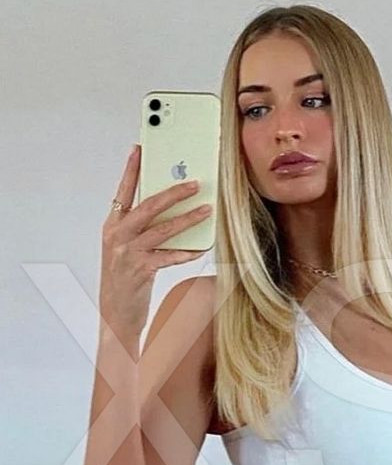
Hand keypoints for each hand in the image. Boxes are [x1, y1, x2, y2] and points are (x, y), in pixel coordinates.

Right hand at [99, 144, 212, 337]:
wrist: (115, 315)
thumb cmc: (123, 282)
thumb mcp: (123, 251)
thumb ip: (138, 230)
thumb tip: (167, 212)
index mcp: (112, 227)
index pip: (122, 192)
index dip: (131, 170)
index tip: (140, 148)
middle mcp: (117, 236)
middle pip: (148, 206)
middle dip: (173, 192)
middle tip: (194, 183)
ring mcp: (128, 253)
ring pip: (163, 229)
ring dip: (187, 218)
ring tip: (206, 210)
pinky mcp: (141, 270)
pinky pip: (170, 256)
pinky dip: (187, 251)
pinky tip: (201, 246)